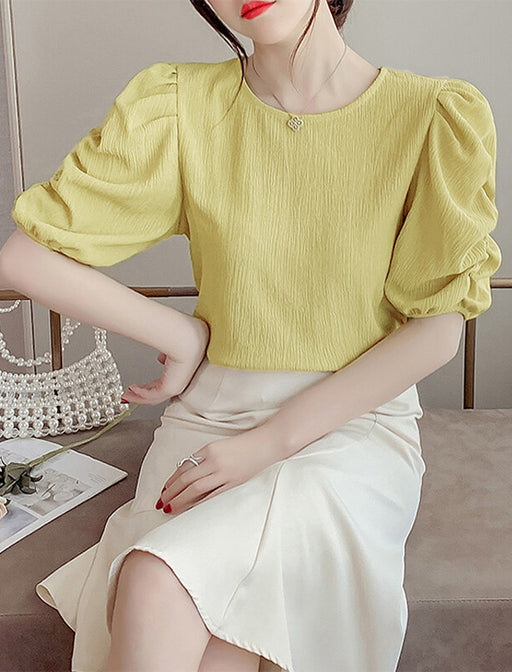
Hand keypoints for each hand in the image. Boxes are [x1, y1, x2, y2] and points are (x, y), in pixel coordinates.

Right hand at [121, 315, 209, 405]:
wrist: (187, 339)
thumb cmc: (185, 337)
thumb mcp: (173, 346)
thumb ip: (167, 355)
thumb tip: (161, 358)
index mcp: (181, 371)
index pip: (164, 383)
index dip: (150, 386)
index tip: (140, 386)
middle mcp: (179, 381)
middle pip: (158, 393)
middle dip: (142, 394)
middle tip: (130, 393)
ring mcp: (175, 386)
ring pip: (154, 397)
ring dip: (138, 396)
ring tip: (127, 394)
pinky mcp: (169, 388)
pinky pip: (151, 395)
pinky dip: (140, 393)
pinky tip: (133, 388)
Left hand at [155, 425, 280, 514]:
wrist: (267, 444)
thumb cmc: (243, 445)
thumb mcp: (220, 446)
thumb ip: (205, 459)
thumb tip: (187, 474)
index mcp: (209, 450)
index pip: (184, 467)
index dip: (171, 480)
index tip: (164, 490)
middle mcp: (215, 461)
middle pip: (186, 479)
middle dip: (171, 492)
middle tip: (161, 502)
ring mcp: (225, 473)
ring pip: (196, 489)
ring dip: (181, 500)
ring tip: (170, 508)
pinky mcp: (235, 484)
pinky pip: (213, 496)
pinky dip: (200, 503)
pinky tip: (191, 509)